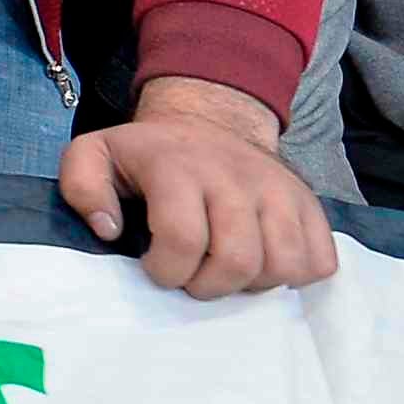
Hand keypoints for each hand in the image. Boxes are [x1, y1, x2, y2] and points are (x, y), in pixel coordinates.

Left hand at [59, 77, 334, 298]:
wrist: (211, 117)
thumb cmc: (149, 153)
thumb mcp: (95, 155)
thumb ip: (83, 187)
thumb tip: (108, 230)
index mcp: (179, 167)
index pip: (182, 238)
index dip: (166, 270)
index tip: (155, 268)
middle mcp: (235, 176)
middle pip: (237, 260)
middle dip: (208, 285)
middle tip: (193, 274)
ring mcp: (278, 189)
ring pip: (283, 264)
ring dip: (252, 283)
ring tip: (227, 269)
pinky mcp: (308, 202)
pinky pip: (320, 259)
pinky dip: (295, 274)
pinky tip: (264, 263)